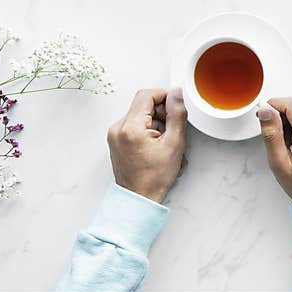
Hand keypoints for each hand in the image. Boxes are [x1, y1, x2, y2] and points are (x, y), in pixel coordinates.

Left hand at [107, 88, 187, 203]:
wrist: (139, 198)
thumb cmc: (154, 177)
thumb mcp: (174, 143)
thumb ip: (176, 114)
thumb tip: (176, 94)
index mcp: (130, 128)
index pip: (146, 95)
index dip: (164, 96)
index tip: (175, 105)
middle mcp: (117, 128)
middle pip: (143, 105)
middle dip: (161, 114)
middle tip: (173, 130)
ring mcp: (114, 135)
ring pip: (140, 116)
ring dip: (156, 123)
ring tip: (165, 142)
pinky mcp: (116, 141)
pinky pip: (134, 126)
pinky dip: (148, 131)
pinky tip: (156, 145)